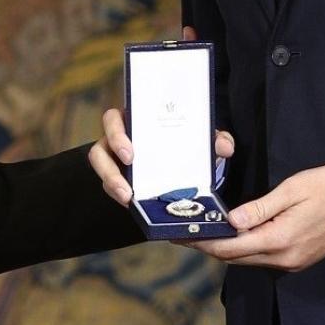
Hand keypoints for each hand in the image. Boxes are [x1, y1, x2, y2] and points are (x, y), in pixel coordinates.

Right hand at [88, 26, 233, 206]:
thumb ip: (213, 138)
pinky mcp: (117, 181)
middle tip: (128, 184)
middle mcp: (118, 140)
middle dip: (109, 167)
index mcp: (134, 122)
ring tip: (128, 198)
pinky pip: (112, 189)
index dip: (116, 135)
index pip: (113, 120)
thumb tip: (224, 146)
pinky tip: (134, 205)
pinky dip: (122, 196)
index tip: (130, 153)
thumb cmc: (183, 142)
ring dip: (112, 184)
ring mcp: (115, 162)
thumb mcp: (198, 139)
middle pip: (99, 150)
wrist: (184, 161)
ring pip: (101, 171)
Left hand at [193, 165, 324, 270]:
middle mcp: (284, 258)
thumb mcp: (292, 190)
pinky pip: (262, 258)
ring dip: (226, 249)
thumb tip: (230, 222)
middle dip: (209, 246)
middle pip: (235, 258)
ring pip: (248, 260)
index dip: (204, 243)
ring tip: (205, 233)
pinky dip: (244, 249)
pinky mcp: (297, 260)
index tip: (182, 237)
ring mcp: (291, 262)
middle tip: (186, 233)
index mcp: (280, 240)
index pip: (231, 248)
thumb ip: (260, 208)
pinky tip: (235, 236)